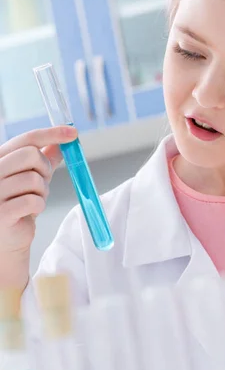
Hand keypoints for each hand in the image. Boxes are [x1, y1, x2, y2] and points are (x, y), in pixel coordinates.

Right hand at [0, 125, 77, 288]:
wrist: (8, 237)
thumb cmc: (19, 203)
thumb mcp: (32, 176)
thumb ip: (44, 158)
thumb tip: (63, 139)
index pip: (26, 139)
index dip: (52, 133)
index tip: (73, 133)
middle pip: (31, 155)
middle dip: (45, 168)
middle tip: (43, 181)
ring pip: (34, 179)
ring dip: (42, 191)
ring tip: (33, 200)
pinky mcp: (1, 212)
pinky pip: (33, 200)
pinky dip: (39, 205)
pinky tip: (29, 212)